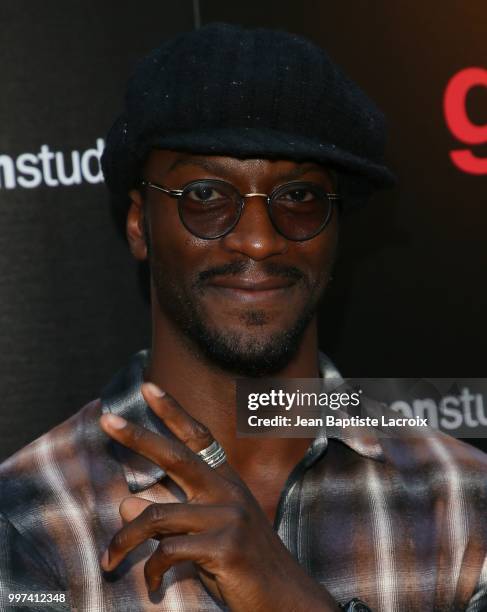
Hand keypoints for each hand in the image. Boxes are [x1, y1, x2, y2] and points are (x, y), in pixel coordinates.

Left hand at [99, 383, 338, 611]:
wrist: (284, 597)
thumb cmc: (240, 563)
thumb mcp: (204, 533)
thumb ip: (168, 514)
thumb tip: (124, 502)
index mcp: (226, 481)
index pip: (197, 437)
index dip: (173, 410)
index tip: (147, 387)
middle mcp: (228, 491)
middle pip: (175, 456)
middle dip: (138, 436)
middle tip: (105, 421)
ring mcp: (228, 516)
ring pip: (156, 517)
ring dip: (124, 542)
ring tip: (110, 562)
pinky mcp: (225, 546)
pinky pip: (167, 552)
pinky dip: (151, 571)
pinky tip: (152, 585)